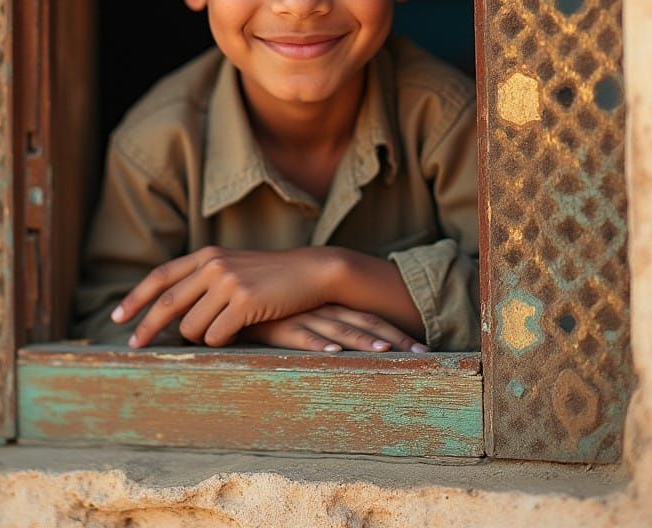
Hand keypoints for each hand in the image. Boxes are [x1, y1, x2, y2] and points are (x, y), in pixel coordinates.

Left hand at [112, 246, 341, 347]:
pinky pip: (216, 336)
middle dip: (147, 328)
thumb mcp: (234, 269)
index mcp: (208, 256)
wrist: (311, 271)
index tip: (119, 317)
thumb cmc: (272, 277)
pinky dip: (223, 340)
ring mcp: (228, 282)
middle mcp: (213, 265)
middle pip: (167, 304)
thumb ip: (204, 281)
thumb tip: (172, 311)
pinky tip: (240, 330)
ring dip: (201, 337)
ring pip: (192, 327)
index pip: (162, 276)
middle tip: (134, 346)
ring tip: (224, 330)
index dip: (137, 297)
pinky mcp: (244, 302)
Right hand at [241, 304, 428, 353]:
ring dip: (363, 341)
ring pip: (338, 329)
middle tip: (424, 355)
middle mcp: (319, 308)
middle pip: (364, 322)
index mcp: (327, 305)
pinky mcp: (277, 325)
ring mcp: (300, 316)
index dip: (395, 331)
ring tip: (387, 353)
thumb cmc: (264, 309)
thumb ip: (315, 325)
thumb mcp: (295, 315)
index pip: (369, 316)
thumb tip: (340, 341)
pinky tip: (334, 353)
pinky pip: (301, 335)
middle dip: (394, 339)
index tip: (423, 347)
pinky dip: (318, 344)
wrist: (227, 295)